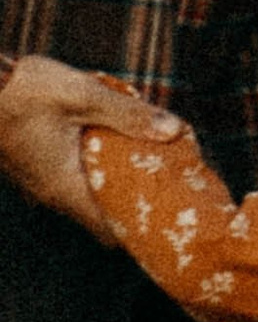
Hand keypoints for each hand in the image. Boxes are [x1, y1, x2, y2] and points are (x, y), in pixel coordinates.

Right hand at [0, 54, 180, 238]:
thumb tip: (173, 130)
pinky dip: (93, 167)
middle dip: (133, 200)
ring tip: (145, 160)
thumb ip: (127, 114)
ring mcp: (38, 180)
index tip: (168, 213)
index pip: (108, 230)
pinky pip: (70, 176)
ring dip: (112, 181)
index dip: (139, 225)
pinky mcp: (32, 164)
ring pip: (85, 193)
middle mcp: (50, 192)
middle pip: (100, 213)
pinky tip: (110, 143)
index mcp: (64, 187)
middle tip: (166, 183)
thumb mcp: (81, 94)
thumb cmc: (19, 91)